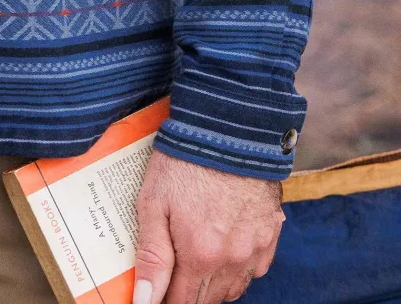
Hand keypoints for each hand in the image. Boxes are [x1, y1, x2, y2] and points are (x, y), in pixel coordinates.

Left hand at [132, 150, 284, 303]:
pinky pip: (254, 270)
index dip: (164, 300)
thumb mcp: (154, 204)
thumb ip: (151, 256)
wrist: (228, 130)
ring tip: (194, 262)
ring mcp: (255, 249)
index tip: (155, 293)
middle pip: (207, 300)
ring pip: (232, 289)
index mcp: (200, 255)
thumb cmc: (184, 162)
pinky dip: (237, 270)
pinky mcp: (270, 234)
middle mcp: (232, 260)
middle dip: (186, 294)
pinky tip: (223, 251)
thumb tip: (145, 301)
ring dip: (212, 285)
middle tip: (171, 274)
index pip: (181, 302)